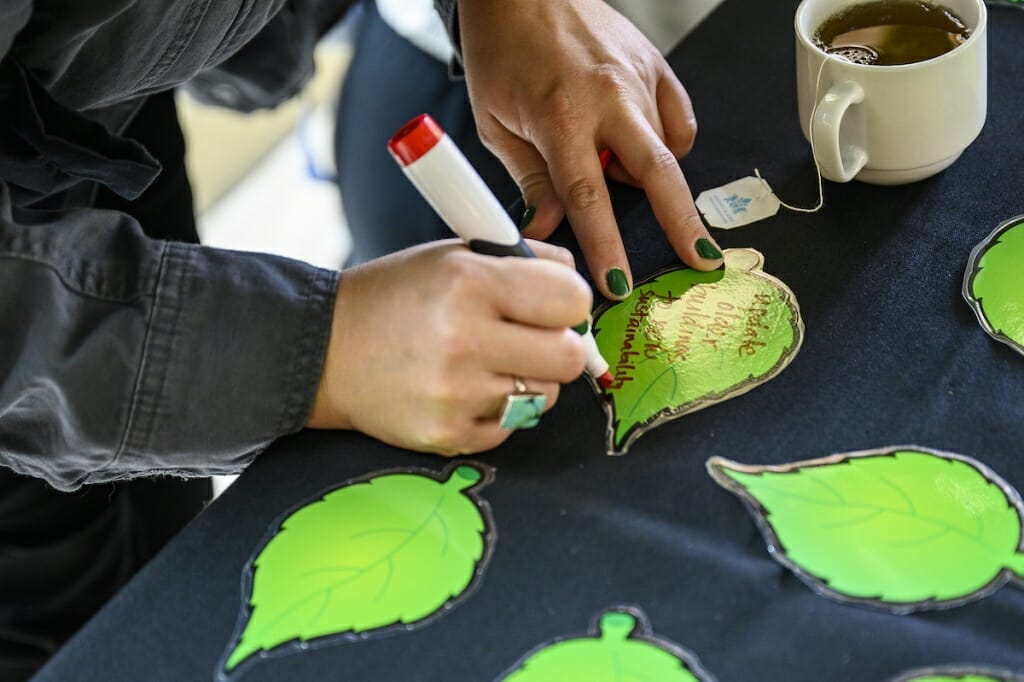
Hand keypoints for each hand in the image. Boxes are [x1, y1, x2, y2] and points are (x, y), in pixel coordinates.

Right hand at [306, 239, 589, 454]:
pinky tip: (465, 389)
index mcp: (468, 282)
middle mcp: (464, 339)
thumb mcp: (453, 256)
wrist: (323, 350)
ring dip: (529, 380)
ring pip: (546, 396)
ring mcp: (456, 394)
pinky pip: (512, 428)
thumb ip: (524, 262)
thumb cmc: (396, 297)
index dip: (567, 302)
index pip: (571, 299)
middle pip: (568, 356)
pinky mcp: (447, 436)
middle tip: (528, 338)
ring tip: (487, 363)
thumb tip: (581, 287)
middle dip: (557, 346)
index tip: (552, 306)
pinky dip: (499, 411)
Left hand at [458, 0, 722, 299]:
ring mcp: (639, 78)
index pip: (588, 197)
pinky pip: (678, 122)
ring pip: (663, 150)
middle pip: (658, 174)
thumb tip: (545, 231)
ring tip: (608, 160)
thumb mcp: (497, 125)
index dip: (606, 246)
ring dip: (643, 174)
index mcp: (561, 116)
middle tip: (703, 262)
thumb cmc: (502, 52)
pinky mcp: (657, 65)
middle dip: (683, 225)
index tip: (618, 283)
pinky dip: (665, 144)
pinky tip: (635, 142)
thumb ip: (531, 181)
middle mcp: (608, 97)